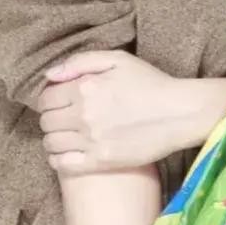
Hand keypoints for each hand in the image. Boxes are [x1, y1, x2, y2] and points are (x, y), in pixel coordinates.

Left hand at [34, 50, 193, 174]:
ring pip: (51, 143)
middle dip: (50, 118)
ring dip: (52, 138)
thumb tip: (49, 75)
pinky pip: (64, 164)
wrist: (180, 113)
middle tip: (62, 118)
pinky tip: (64, 154)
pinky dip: (57, 159)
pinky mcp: (102, 161)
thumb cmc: (151, 83)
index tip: (57, 102)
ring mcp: (92, 140)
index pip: (45, 98)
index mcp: (85, 88)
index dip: (48, 99)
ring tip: (65, 135)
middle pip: (46, 121)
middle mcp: (84, 115)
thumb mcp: (118, 60)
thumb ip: (80, 62)